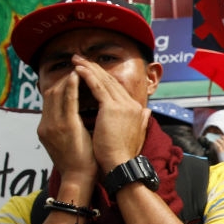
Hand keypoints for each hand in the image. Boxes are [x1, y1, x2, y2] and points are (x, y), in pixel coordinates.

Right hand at [36, 69, 97, 186]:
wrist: (79, 178)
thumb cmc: (80, 163)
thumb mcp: (68, 142)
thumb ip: (69, 128)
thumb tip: (77, 119)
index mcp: (46, 128)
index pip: (50, 100)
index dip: (61, 86)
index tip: (73, 77)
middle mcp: (46, 124)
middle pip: (51, 93)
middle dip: (63, 79)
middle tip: (77, 68)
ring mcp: (54, 124)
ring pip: (57, 93)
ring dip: (68, 79)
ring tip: (80, 69)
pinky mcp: (66, 125)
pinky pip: (68, 100)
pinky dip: (72, 86)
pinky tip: (79, 76)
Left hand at [73, 56, 149, 171]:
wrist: (121, 165)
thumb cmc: (123, 154)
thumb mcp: (135, 133)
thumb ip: (141, 120)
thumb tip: (147, 110)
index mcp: (136, 109)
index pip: (117, 87)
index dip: (103, 77)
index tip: (91, 69)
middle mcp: (131, 104)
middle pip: (110, 80)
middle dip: (94, 68)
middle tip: (80, 59)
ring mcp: (122, 105)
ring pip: (103, 81)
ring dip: (89, 68)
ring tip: (76, 60)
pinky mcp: (111, 108)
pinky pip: (97, 87)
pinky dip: (87, 77)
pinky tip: (78, 69)